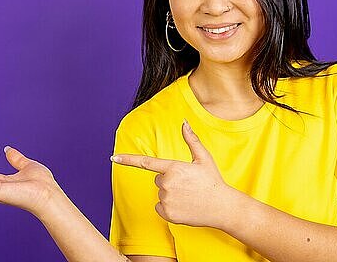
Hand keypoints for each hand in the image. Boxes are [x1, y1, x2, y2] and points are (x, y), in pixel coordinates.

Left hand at [111, 119, 234, 228]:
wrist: (222, 207)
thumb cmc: (212, 181)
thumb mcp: (204, 158)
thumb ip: (191, 140)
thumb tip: (184, 122)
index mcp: (174, 168)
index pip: (146, 162)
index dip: (128, 160)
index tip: (114, 158)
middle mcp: (167, 183)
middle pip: (158, 179)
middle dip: (169, 180)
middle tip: (187, 185)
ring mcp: (166, 199)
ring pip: (160, 193)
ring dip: (170, 194)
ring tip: (188, 196)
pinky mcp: (167, 214)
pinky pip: (160, 208)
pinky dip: (169, 208)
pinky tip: (184, 207)